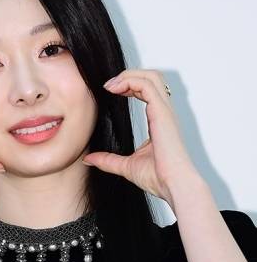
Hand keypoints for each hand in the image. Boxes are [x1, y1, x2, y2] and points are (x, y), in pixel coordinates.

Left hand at [82, 69, 200, 203]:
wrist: (174, 186)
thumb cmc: (158, 178)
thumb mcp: (125, 166)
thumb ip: (107, 160)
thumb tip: (88, 159)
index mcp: (158, 121)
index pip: (147, 90)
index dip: (129, 85)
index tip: (110, 91)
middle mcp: (163, 113)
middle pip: (151, 77)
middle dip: (128, 74)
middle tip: (107, 86)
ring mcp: (164, 111)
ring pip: (151, 76)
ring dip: (128, 75)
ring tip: (110, 86)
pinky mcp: (162, 113)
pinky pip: (147, 85)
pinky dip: (130, 81)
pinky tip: (115, 89)